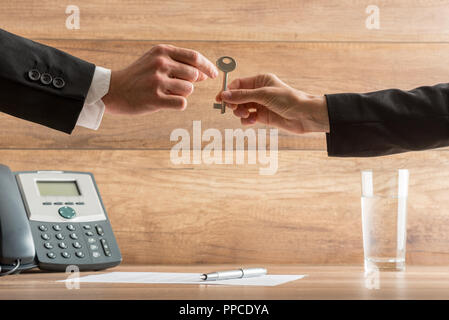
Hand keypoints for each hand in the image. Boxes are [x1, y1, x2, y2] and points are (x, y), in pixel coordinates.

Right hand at [103, 44, 217, 114]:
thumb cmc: (139, 76)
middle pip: (194, 75)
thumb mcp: (155, 60)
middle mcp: (160, 64)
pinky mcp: (154, 99)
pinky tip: (165, 102)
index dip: (207, 66)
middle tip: (176, 86)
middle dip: (191, 82)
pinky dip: (178, 104)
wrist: (113, 90)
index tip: (214, 74)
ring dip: (181, 94)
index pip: (194, 57)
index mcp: (162, 51)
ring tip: (166, 93)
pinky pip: (182, 103)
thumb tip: (204, 74)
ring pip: (188, 90)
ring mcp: (157, 82)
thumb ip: (179, 63)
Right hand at [216, 73, 329, 133]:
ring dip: (240, 113)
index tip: (219, 99)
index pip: (238, 84)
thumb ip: (242, 96)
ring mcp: (261, 105)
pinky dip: (247, 120)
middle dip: (234, 103)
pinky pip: (248, 118)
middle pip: (237, 97)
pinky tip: (252, 121)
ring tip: (247, 115)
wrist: (304, 115)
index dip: (228, 91)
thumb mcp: (263, 95)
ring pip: (241, 108)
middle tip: (233, 109)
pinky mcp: (263, 117)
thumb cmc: (288, 100)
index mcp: (260, 80)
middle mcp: (259, 92)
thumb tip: (223, 95)